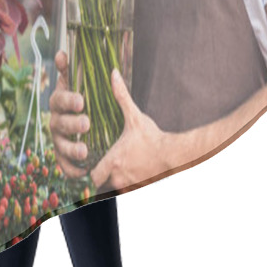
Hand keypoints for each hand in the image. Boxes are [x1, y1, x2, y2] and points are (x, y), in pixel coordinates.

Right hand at [49, 50, 89, 178]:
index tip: (81, 99)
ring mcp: (58, 139)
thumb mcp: (89, 87)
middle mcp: (56, 119)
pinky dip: (73, 170)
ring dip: (72, 148)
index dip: (68, 97)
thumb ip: (82, 74)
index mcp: (62, 100)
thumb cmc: (88, 102)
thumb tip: (75, 57)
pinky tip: (84, 172)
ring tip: (85, 150)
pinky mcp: (63, 157)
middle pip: (60, 121)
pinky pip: (64, 166)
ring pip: (61, 144)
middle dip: (73, 123)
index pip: (60, 97)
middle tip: (87, 122)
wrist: (97, 128)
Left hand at [89, 68, 166, 190]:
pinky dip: (129, 185)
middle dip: (104, 176)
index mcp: (114, 161)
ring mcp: (130, 186)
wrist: (174, 155)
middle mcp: (120, 177)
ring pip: (116, 189)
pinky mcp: (141, 190)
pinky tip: (134, 175)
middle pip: (103, 184)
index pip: (93, 176)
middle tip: (107, 165)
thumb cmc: (153, 137)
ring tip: (121, 170)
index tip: (94, 163)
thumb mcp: (135, 116)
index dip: (92, 171)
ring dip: (117, 182)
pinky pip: (129, 192)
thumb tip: (113, 74)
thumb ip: (121, 96)